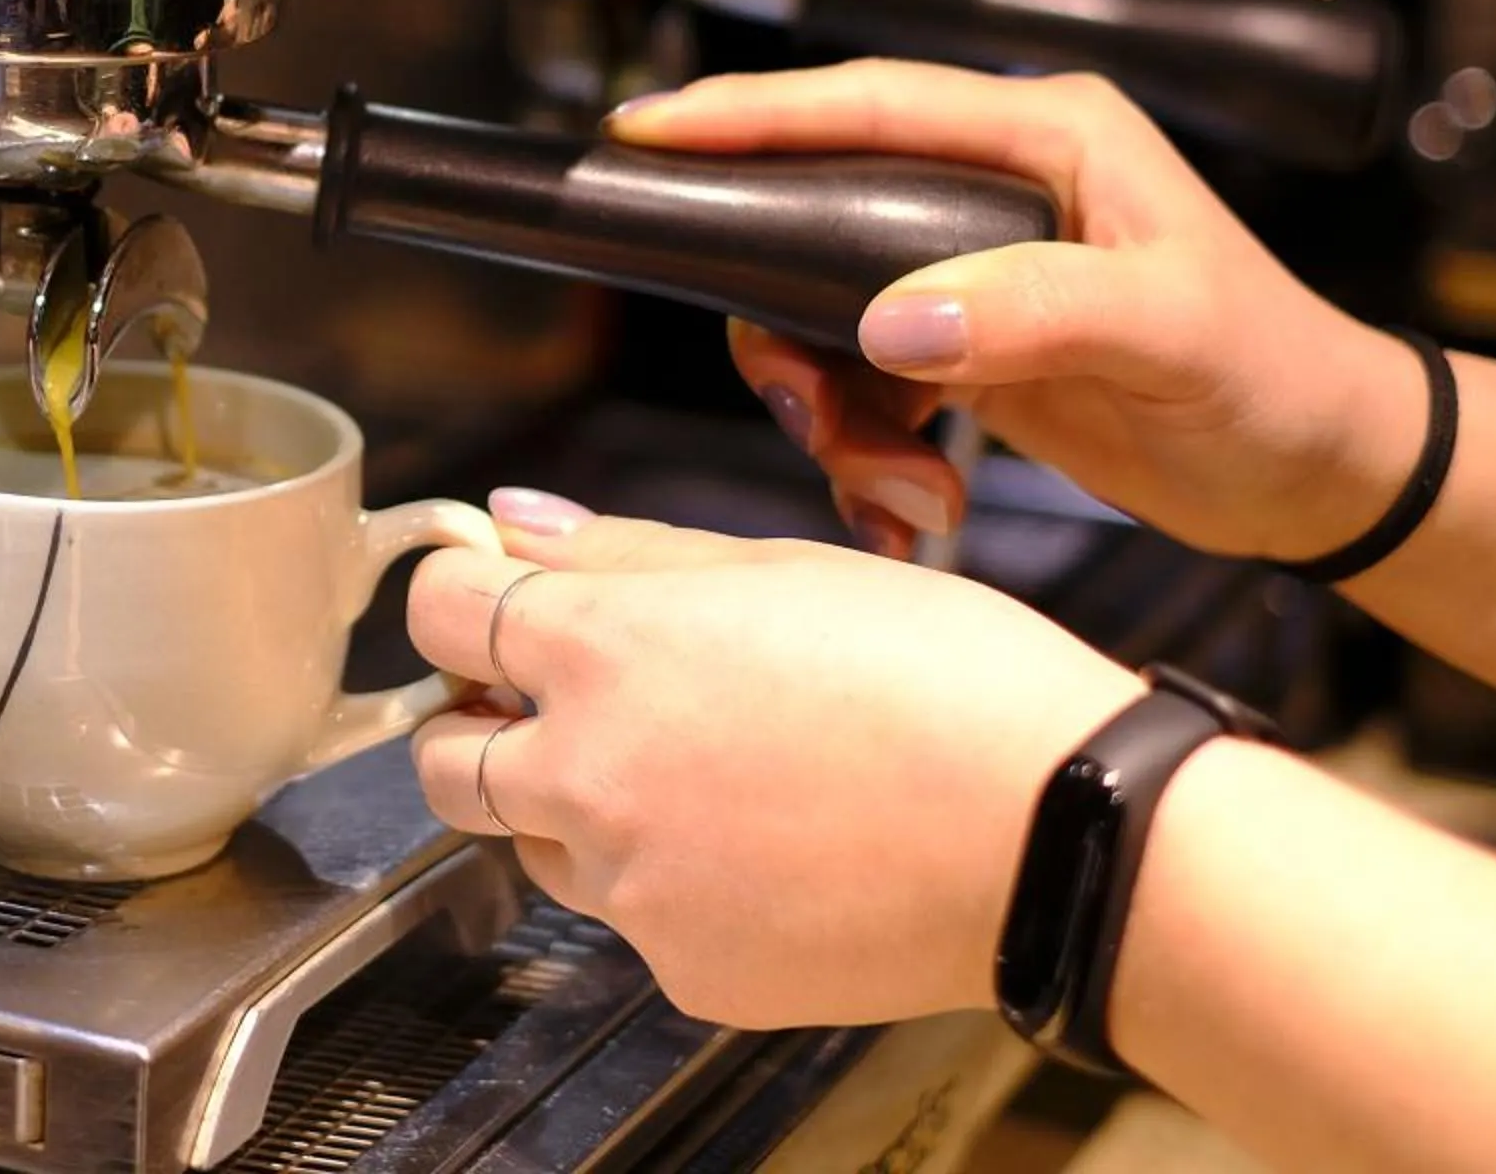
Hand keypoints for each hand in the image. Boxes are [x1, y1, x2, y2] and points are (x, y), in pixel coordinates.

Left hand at [405, 489, 1139, 1028]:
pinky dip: (670, 882)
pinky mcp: (685, 970)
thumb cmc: (950, 678)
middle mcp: (592, 774)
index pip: (438, 612)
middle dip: (479, 718)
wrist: (1056, 831)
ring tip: (702, 768)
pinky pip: (634, 919)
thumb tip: (515, 524)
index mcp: (606, 648)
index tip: (488, 589)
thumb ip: (626, 551)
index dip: (457, 591)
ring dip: (573, 804)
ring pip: (533, 845)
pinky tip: (765, 843)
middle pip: (442, 756)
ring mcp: (633, 887)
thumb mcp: (783, 566)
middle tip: (562, 694)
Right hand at [612, 62, 1423, 561]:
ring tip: (902, 493)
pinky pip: (859, 390)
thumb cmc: (1272, 377)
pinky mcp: (967, 349)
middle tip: (806, 414)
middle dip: (786, 330)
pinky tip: (915, 508)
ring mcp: (975, 271)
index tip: (649, 132)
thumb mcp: (1165, 331)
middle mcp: (997, 189)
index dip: (752, 114)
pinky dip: (865, 457)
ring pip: (824, 322)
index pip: (871, 104)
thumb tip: (890, 320)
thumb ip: (1031, 313)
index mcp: (1047, 137)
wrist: (1318, 474)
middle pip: (814, 223)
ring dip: (833, 419)